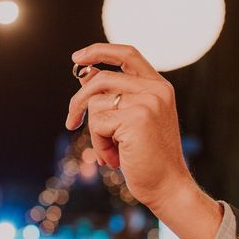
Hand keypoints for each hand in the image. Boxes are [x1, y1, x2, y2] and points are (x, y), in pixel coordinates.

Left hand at [66, 43, 221, 238]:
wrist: (168, 187)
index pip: (128, 53)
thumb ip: (112, 97)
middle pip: (101, 79)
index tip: (77, 57)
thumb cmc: (148, 157)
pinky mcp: (136, 118)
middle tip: (71, 122)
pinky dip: (99, 144)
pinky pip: (97, 123)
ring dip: (94, 132)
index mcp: (158, 86)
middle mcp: (156, 89)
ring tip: (110, 152)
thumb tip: (85, 75)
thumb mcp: (130, 122)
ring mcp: (148, 102)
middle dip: (78, 101)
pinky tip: (114, 159)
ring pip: (96, 103)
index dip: (100, 51)